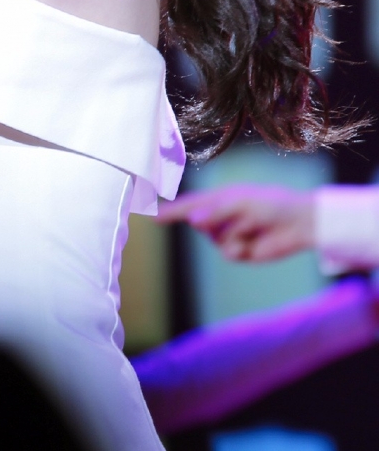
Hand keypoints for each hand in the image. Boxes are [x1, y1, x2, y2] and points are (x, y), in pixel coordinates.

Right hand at [156, 184, 315, 261]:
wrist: (298, 224)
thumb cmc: (271, 204)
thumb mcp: (242, 203)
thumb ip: (216, 212)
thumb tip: (192, 221)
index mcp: (219, 198)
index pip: (189, 204)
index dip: (170, 210)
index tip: (152, 215)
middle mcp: (220, 216)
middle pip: (200, 223)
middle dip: (210, 222)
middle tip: (239, 216)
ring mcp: (228, 234)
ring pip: (215, 238)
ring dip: (234, 233)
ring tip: (254, 226)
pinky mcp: (238, 251)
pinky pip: (228, 252)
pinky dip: (240, 247)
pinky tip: (254, 241)